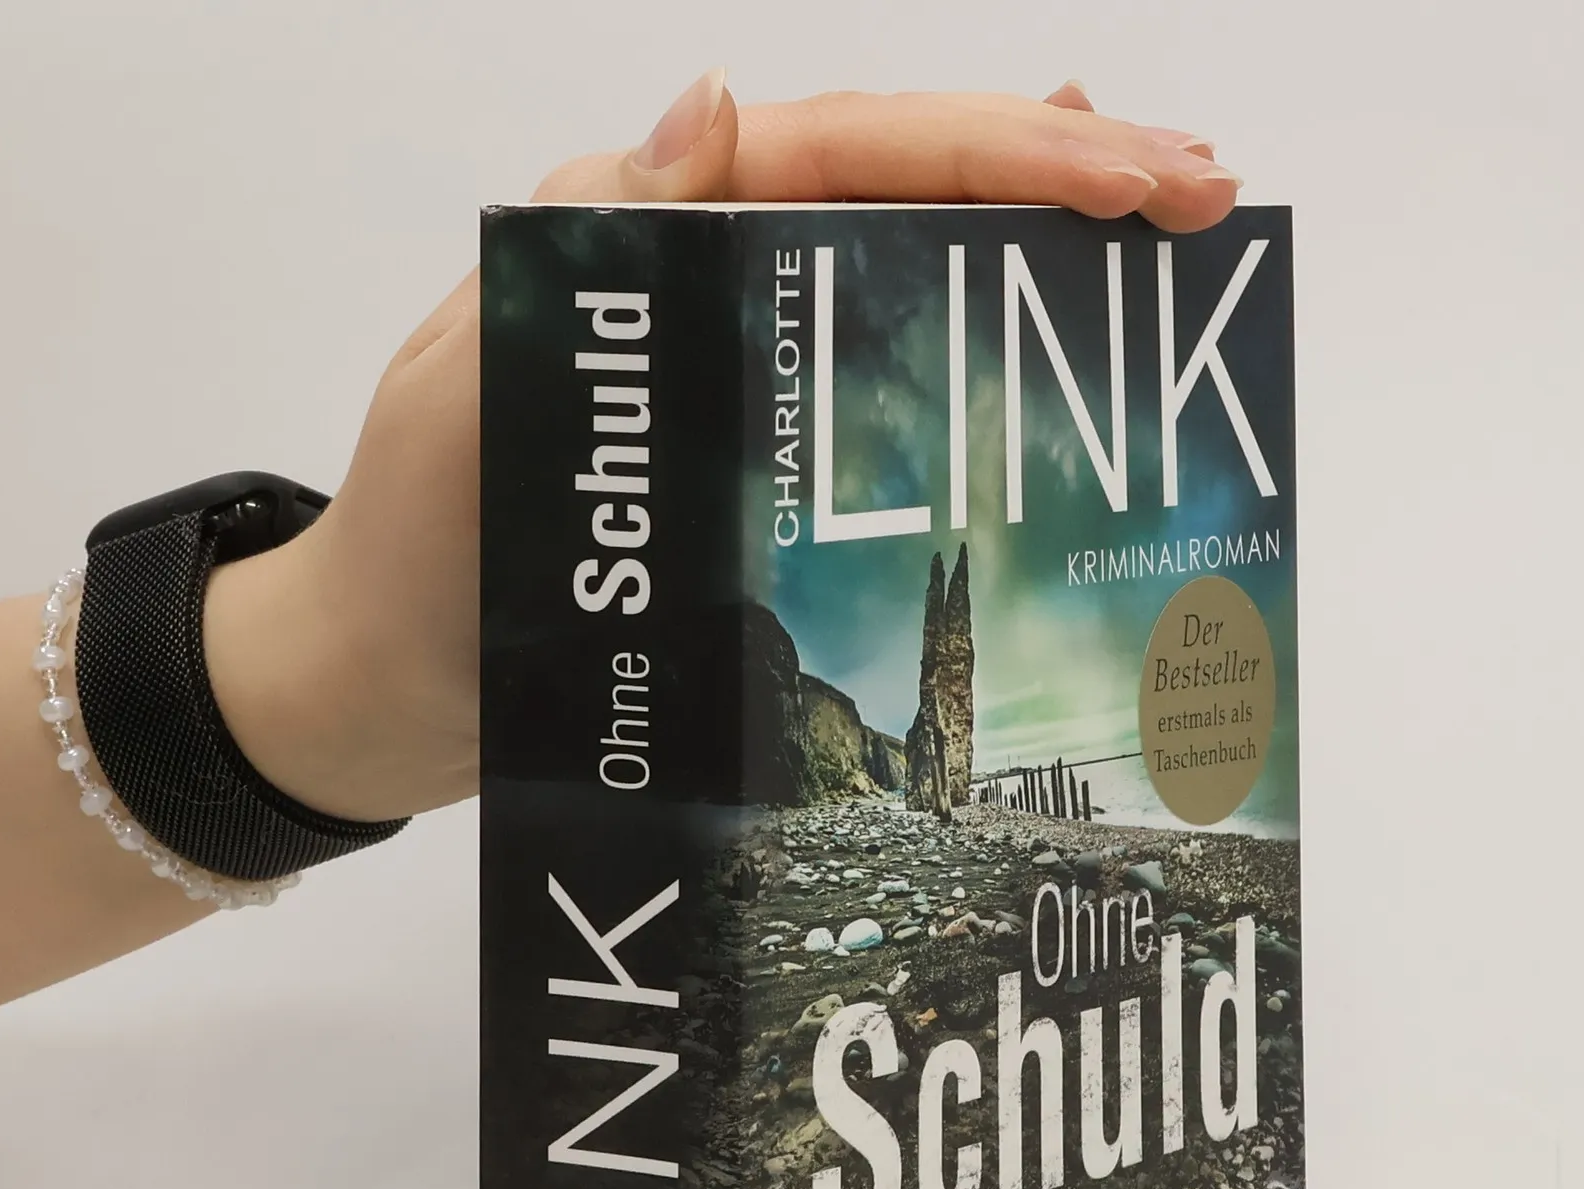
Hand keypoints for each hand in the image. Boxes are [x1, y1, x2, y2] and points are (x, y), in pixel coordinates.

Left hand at [204, 77, 1241, 823]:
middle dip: (1053, 177)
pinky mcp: (745, 454)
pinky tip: (1037, 345)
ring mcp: (731, 364)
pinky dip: (963, 353)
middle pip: (895, 191)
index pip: (839, 152)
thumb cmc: (412, 549)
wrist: (383, 689)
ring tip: (1155, 232)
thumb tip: (718, 105)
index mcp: (638, 229)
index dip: (990, 151)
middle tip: (1200, 192)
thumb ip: (592, 257)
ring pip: (899, 271)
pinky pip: (872, 380)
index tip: (1129, 167)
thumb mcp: (475, 389)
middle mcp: (698, 276)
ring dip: (1028, 245)